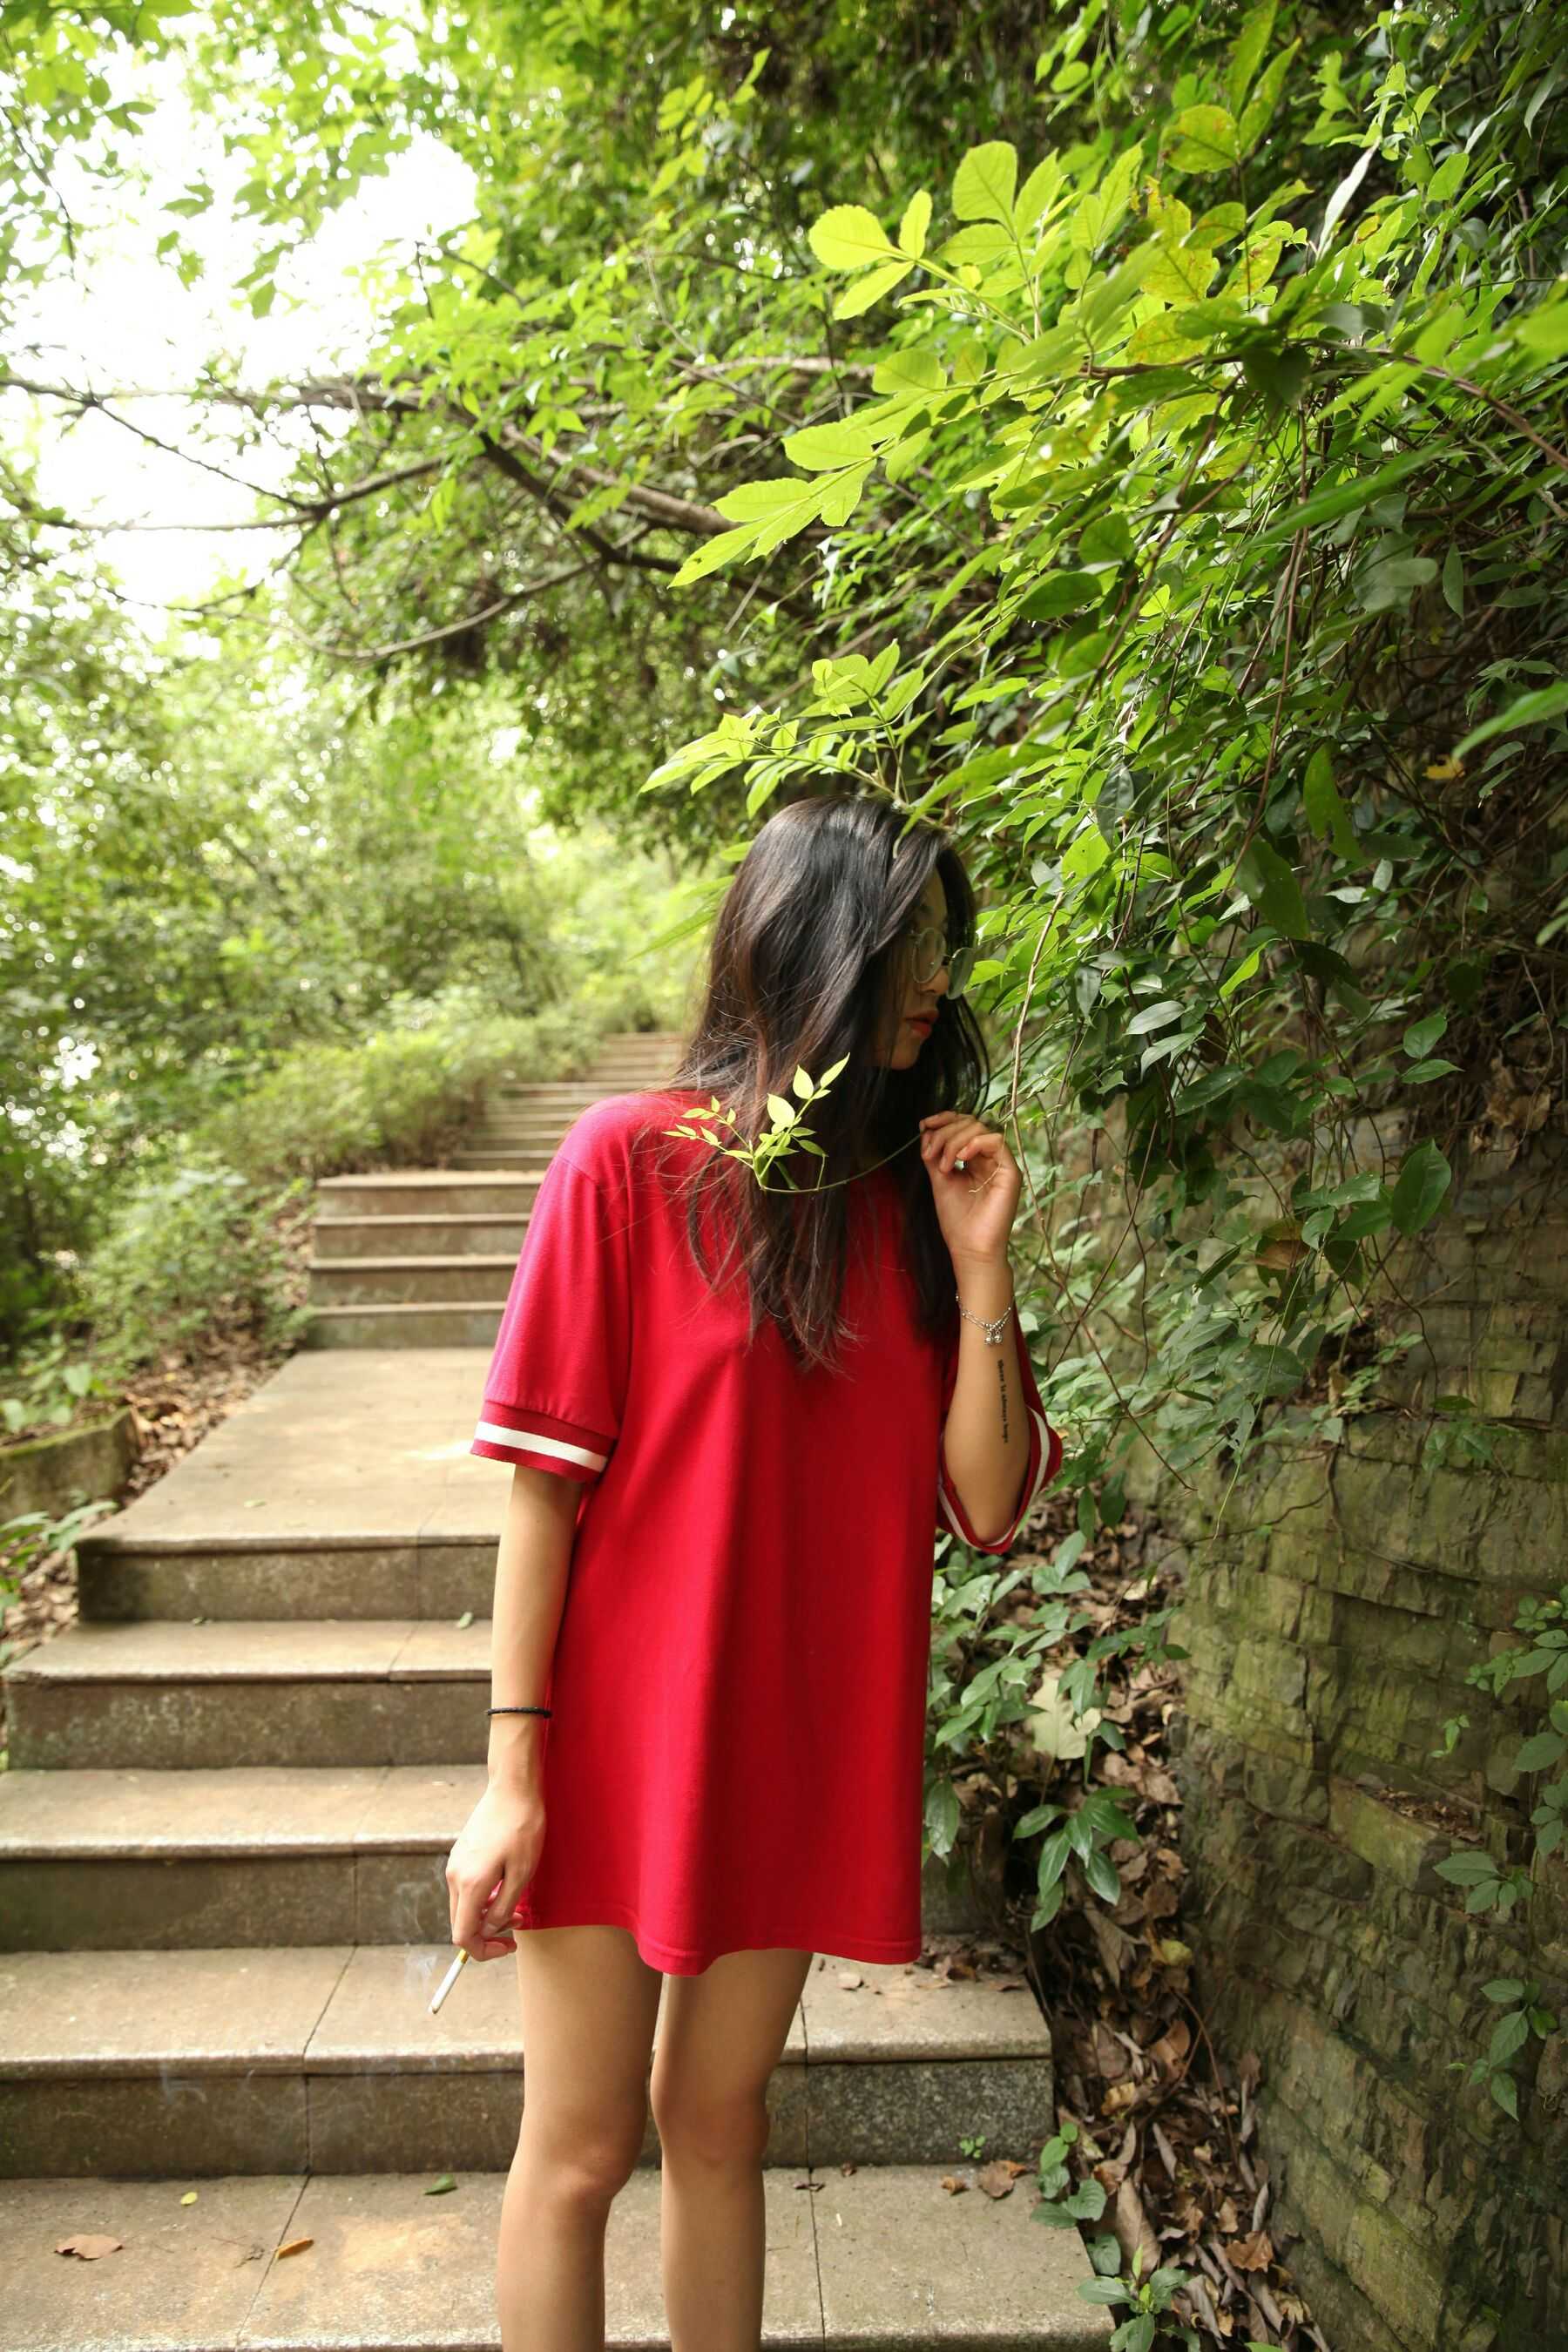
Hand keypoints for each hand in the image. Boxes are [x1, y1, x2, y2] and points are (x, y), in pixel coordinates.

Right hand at [445, 1782, 545, 1961]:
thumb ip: (503, 1908)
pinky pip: (466, 1889)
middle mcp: (455, 1876)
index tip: (507, 1946)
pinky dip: (482, 1898)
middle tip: (516, 1925)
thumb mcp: (522, 1874)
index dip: (484, 1950)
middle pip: (461, 1923)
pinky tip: (504, 1887)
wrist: (512, 1789)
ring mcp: (455, 1864)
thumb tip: (490, 1929)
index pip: (463, 1936)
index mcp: (470, 1884)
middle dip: (487, 1933)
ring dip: (486, 1914)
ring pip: (464, 1906)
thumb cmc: (523, 1828)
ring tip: (516, 1907)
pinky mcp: (460, 1855)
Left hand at [918, 1111, 1020, 1265]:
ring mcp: (1001, 1164)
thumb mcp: (939, 1180)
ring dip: (954, 1141)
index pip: (963, 1124)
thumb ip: (934, 1154)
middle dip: (944, 1132)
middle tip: (929, 1154)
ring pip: (980, 1129)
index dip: (944, 1119)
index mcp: (974, 1159)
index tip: (924, 1125)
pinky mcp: (1010, 1172)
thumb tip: (926, 1128)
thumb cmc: (957, 1220)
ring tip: (943, 1165)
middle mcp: (989, 1159)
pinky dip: (974, 1143)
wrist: (970, 1248)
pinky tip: (959, 1160)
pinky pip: (996, 1141)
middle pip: (970, 1123)